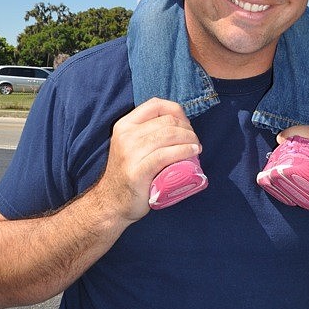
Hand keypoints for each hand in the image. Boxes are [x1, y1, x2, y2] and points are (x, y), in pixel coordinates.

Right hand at [99, 98, 200, 222]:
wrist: (112, 203)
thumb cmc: (129, 173)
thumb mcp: (132, 145)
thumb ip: (148, 132)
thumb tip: (180, 124)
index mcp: (124, 125)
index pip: (155, 104)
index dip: (177, 111)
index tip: (186, 125)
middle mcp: (126, 135)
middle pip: (167, 121)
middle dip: (187, 128)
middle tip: (195, 141)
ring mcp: (130, 153)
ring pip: (169, 135)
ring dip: (189, 139)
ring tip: (196, 148)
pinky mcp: (138, 171)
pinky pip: (166, 155)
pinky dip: (184, 151)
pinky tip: (192, 153)